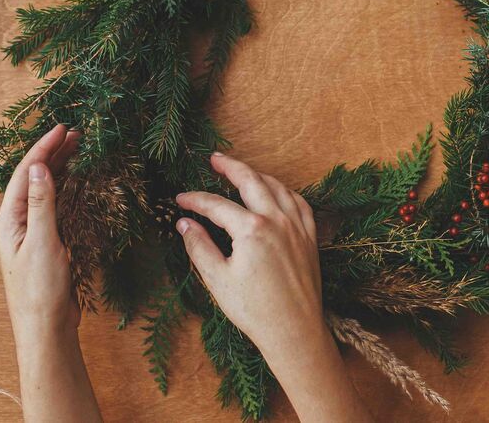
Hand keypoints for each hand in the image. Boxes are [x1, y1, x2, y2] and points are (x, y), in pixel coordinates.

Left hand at [0, 124, 80, 343]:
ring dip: (60, 167)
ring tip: (77, 147)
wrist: (46, 325)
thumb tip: (39, 167)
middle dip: (52, 153)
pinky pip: (55, 203)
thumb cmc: (40, 289)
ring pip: (45, 188)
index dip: (43, 148)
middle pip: (33, 177)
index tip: (62, 128)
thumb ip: (41, 203)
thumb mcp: (42, 242)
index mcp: (8, 220)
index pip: (25, 174)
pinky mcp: (47, 238)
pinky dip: (67, 186)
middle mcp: (16, 221)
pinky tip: (78, 178)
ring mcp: (31, 229)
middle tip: (75, 133)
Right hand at [176, 153, 371, 422]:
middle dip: (230, 166)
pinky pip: (299, 202)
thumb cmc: (254, 309)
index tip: (180, 199)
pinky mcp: (309, 235)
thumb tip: (184, 223)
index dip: (195, 200)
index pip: (216, 205)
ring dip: (257, 175)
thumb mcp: (217, 280)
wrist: (294, 330)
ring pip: (277, 186)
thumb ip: (199, 247)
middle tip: (215, 159)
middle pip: (251, 180)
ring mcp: (296, 225)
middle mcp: (276, 219)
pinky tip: (276, 191)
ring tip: (242, 172)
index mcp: (251, 229)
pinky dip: (284, 191)